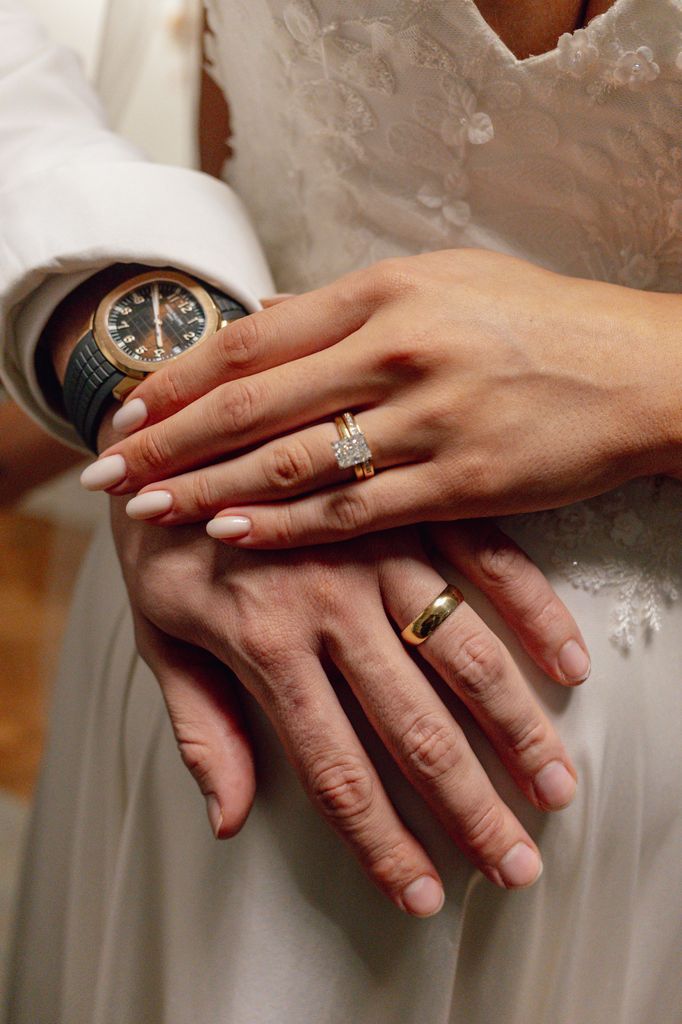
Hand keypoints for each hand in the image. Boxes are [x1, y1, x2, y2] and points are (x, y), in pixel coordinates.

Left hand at [88, 249, 681, 544]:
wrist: (641, 370)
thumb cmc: (541, 322)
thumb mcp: (444, 281)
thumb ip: (351, 304)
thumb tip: (269, 319)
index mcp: (386, 293)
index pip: (254, 340)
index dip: (181, 379)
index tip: (131, 410)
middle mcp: (396, 351)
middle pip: (254, 402)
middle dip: (171, 441)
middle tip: (110, 472)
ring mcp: (428, 420)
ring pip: (294, 461)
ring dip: (212, 488)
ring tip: (152, 510)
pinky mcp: (460, 482)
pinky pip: (356, 512)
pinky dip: (288, 527)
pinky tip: (234, 537)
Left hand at [111, 500, 587, 914]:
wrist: (174, 432)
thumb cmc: (163, 546)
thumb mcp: (158, 637)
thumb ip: (199, 727)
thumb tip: (230, 821)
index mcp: (264, 645)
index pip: (333, 770)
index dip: (381, 843)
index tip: (423, 895)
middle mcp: (330, 604)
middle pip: (412, 729)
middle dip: (469, 808)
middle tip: (516, 865)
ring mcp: (376, 549)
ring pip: (462, 654)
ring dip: (516, 728)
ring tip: (556, 788)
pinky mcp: (408, 505)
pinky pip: (487, 561)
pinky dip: (534, 612)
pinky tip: (570, 665)